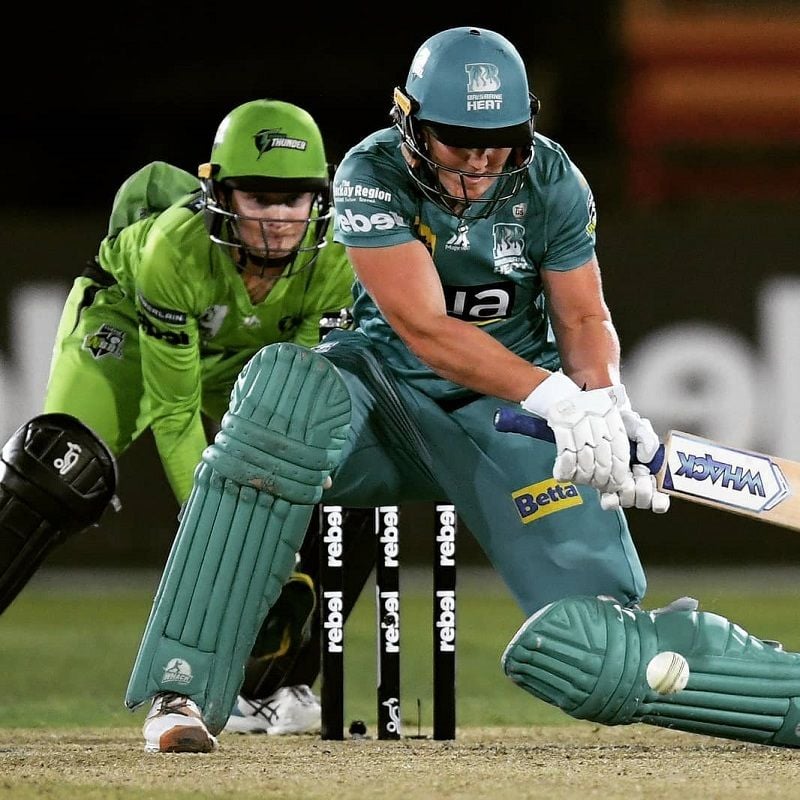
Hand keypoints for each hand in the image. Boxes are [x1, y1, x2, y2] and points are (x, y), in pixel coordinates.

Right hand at [521, 373, 632, 492]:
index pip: (619, 450)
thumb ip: (631, 436)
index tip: (617, 482)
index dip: (618, 470)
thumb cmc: (588, 408)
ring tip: (585, 482)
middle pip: (603, 458)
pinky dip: (567, 469)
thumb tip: (642, 457)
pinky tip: (567, 474)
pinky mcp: (560, 427)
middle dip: (602, 478)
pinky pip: (566, 455)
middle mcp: (596, 419)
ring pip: (585, 460)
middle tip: (601, 486)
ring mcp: (577, 423)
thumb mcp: (615, 414)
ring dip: (585, 476)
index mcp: (611, 415)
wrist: (560, 394)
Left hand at [599, 384, 669, 512]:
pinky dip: (611, 498)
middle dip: (643, 490)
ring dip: (627, 490)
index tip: (657, 497)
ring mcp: (620, 487)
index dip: (659, 501)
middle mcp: (637, 484)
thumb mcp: (640, 427)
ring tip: (625, 474)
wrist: (603, 422)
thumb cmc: (625, 426)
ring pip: (628, 502)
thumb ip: (648, 440)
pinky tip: (609, 488)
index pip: (660, 498)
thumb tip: (646, 459)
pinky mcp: (604, 488)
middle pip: (643, 501)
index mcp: (652, 474)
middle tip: (639, 472)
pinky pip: (610, 502)